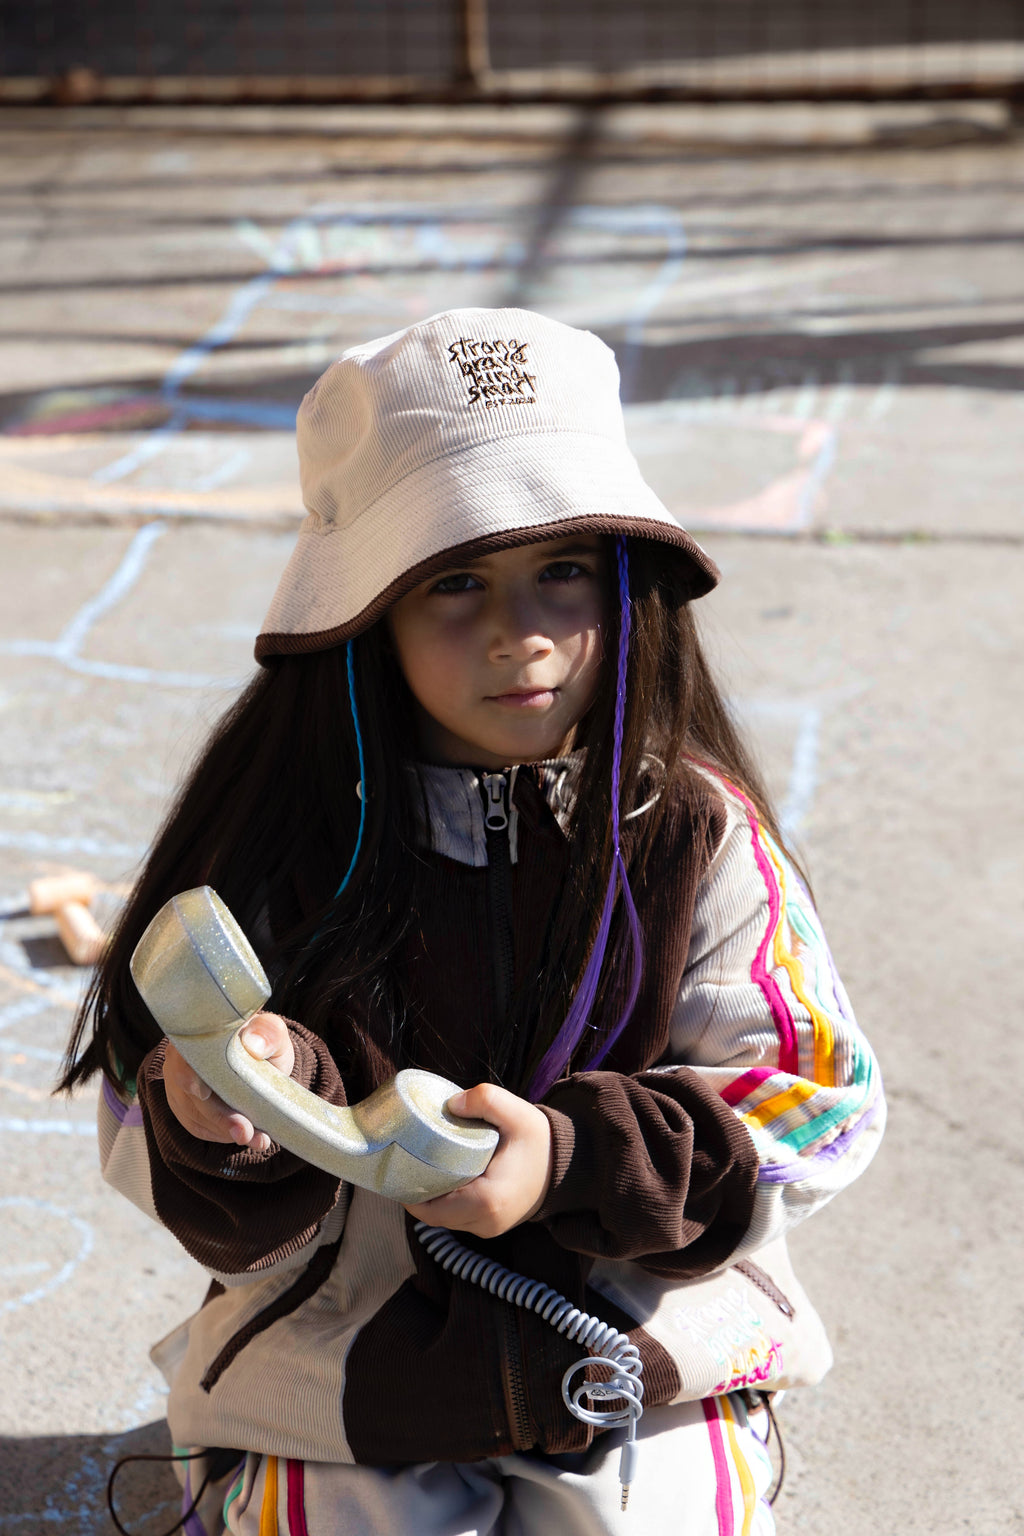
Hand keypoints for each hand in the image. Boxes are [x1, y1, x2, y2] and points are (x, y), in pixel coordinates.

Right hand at [160, 1012, 294, 1150]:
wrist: (261, 1059)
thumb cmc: (264, 1042)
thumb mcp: (273, 1033)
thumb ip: (267, 1032)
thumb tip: (252, 1045)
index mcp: (199, 1030)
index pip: (182, 1052)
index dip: (186, 1073)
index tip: (202, 1093)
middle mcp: (180, 1054)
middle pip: (187, 1090)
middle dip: (217, 1115)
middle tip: (245, 1132)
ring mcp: (177, 1079)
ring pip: (191, 1111)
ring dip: (222, 1129)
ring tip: (254, 1138)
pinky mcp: (183, 1103)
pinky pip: (194, 1123)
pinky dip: (219, 1133)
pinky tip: (243, 1136)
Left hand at [404, 1083, 553, 1238]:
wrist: (572, 1166)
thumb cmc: (542, 1141)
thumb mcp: (517, 1113)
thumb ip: (484, 1100)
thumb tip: (449, 1104)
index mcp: (487, 1200)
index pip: (431, 1209)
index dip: (407, 1191)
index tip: (396, 1167)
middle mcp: (486, 1222)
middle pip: (434, 1216)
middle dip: (416, 1192)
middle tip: (404, 1162)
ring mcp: (489, 1228)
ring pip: (444, 1220)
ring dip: (430, 1199)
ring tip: (420, 1167)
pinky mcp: (492, 1226)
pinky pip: (458, 1218)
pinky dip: (446, 1202)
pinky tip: (442, 1178)